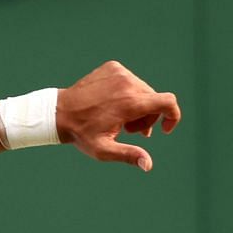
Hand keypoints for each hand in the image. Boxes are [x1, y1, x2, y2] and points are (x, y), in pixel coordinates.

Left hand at [56, 61, 181, 171]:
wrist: (59, 112)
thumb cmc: (81, 134)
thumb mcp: (104, 150)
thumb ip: (129, 155)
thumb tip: (148, 165)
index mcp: (130, 103)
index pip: (168, 102)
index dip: (173, 116)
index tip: (164, 129)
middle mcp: (128, 83)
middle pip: (154, 100)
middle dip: (147, 117)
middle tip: (128, 130)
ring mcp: (120, 72)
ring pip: (143, 90)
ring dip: (137, 105)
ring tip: (118, 119)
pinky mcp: (113, 67)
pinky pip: (130, 81)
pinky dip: (127, 93)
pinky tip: (110, 104)